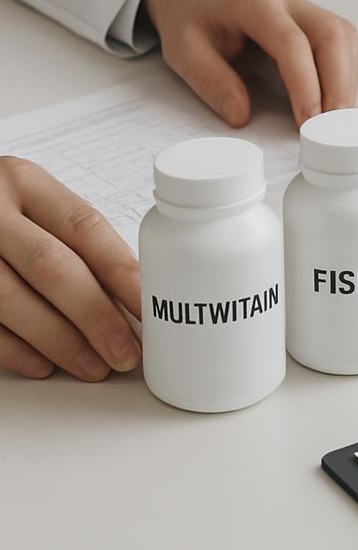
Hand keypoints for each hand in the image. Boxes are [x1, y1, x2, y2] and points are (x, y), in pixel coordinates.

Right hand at [0, 157, 140, 379]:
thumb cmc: (0, 211)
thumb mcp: (33, 204)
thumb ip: (72, 240)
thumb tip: (130, 296)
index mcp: (25, 183)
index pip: (85, 228)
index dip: (122, 272)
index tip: (151, 307)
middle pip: (52, 267)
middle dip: (96, 316)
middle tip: (126, 352)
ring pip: (13, 301)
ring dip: (60, 342)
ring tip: (94, 366)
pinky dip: (15, 350)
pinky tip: (45, 365)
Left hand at [144, 0, 357, 127]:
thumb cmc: (189, 19)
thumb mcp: (183, 52)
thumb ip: (212, 82)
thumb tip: (242, 115)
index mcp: (253, 1)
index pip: (293, 43)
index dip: (306, 84)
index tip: (309, 121)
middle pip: (332, 35)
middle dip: (339, 85)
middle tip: (334, 128)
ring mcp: (304, 5)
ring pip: (344, 38)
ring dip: (347, 81)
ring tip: (337, 121)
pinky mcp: (313, 17)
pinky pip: (342, 43)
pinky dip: (344, 74)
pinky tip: (335, 100)